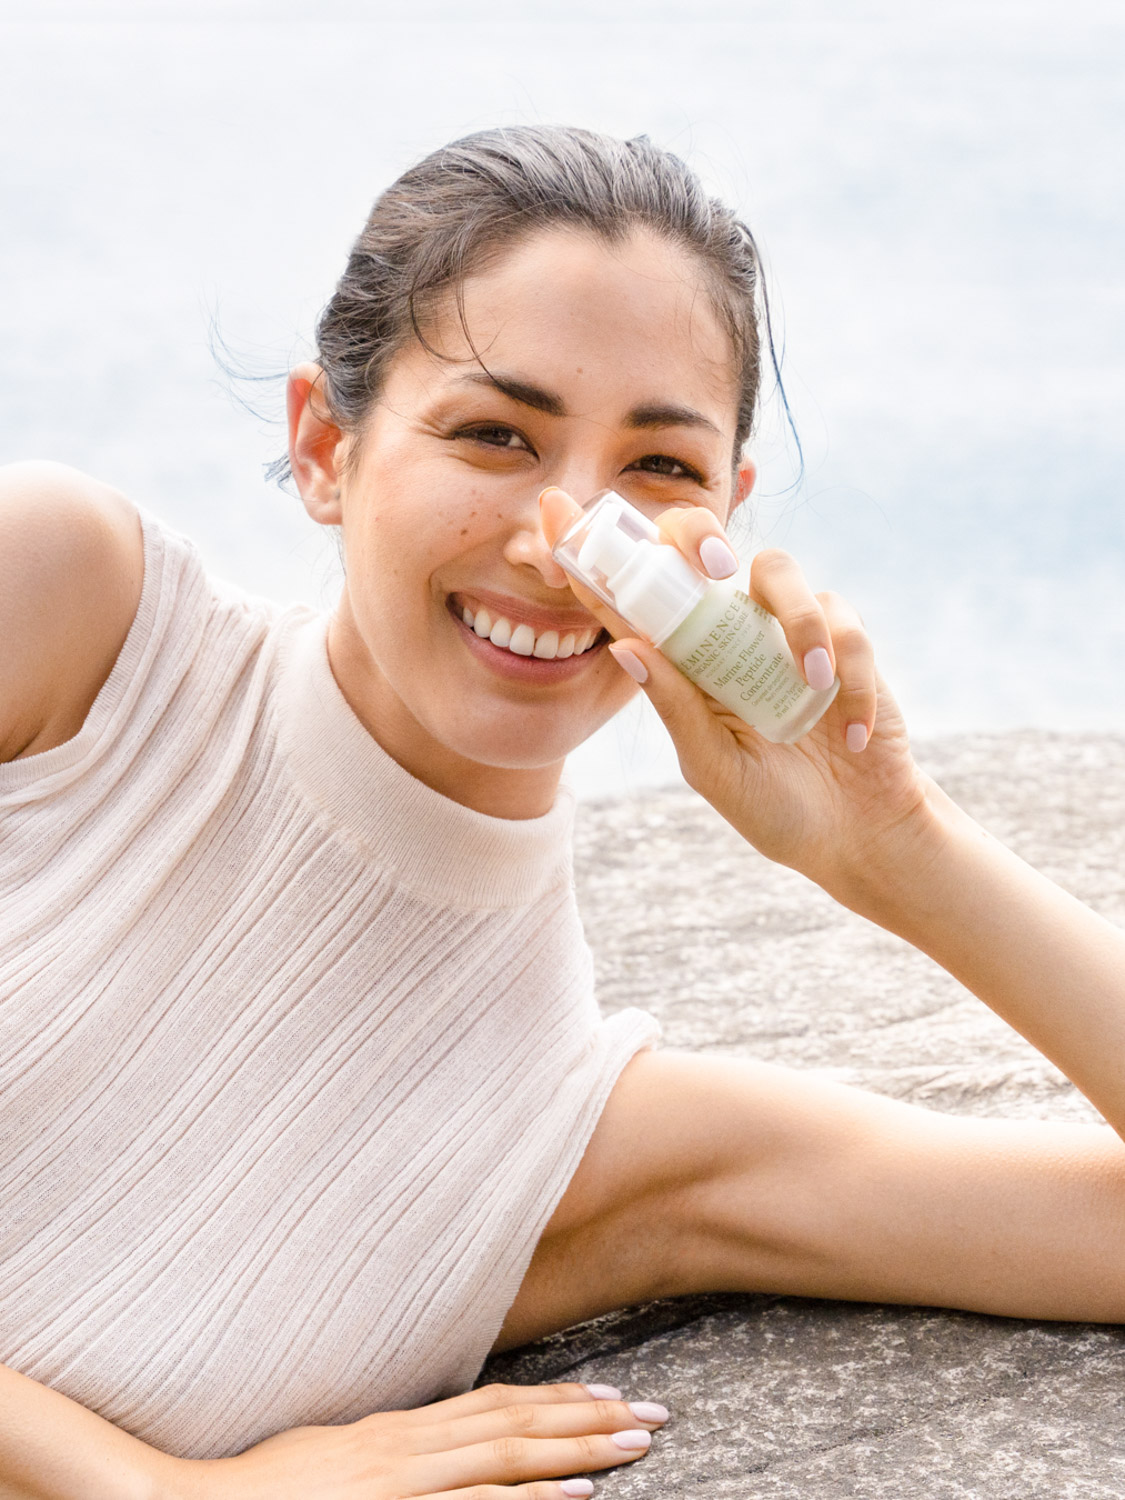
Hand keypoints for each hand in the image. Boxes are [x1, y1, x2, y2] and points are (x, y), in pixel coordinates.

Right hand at [173, 1382, 666, 1499]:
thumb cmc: (259, 1489)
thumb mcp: (333, 1456)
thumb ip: (384, 1450)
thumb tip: (421, 1442)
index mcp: (397, 1430)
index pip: (494, 1404)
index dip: (555, 1398)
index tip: (608, 1394)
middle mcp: (406, 1446)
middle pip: (515, 1422)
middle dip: (588, 1418)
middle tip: (652, 1415)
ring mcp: (399, 1482)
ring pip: (505, 1453)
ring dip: (577, 1449)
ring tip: (635, 1443)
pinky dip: (526, 1498)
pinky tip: (575, 1497)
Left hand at [540, 487, 931, 897]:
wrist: (857, 833)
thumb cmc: (774, 807)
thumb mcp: (713, 766)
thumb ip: (676, 709)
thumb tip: (626, 647)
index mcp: (681, 666)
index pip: (631, 601)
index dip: (595, 555)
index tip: (553, 508)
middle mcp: (725, 636)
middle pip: (700, 548)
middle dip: (699, 539)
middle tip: (714, 567)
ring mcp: (783, 632)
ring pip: (778, 570)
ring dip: (799, 622)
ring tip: (810, 686)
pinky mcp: (841, 640)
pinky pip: (841, 620)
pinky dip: (851, 675)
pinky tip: (852, 733)